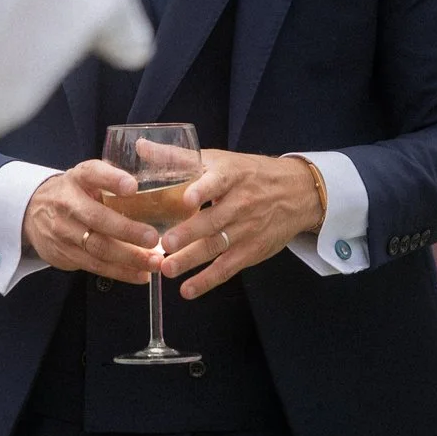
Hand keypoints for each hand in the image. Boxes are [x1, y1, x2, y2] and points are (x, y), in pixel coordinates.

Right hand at [21, 160, 162, 283]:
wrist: (32, 212)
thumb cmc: (73, 193)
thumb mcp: (87, 177)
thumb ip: (112, 180)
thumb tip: (156, 189)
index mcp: (77, 178)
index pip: (92, 173)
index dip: (112, 179)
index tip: (133, 187)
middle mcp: (67, 204)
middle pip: (97, 218)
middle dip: (127, 230)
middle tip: (154, 238)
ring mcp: (63, 232)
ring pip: (98, 248)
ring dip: (129, 258)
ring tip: (154, 262)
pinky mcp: (64, 255)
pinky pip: (95, 266)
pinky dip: (121, 272)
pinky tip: (141, 275)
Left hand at [157, 151, 325, 299]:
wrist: (297, 192)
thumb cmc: (248, 173)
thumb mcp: (219, 160)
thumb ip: (178, 157)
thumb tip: (139, 146)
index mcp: (230, 175)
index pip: (218, 182)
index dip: (203, 189)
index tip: (187, 198)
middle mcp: (240, 203)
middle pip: (213, 220)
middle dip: (189, 233)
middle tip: (165, 243)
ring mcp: (246, 229)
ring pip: (217, 245)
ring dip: (192, 260)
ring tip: (167, 269)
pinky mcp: (251, 250)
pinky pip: (227, 267)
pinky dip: (208, 280)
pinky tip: (187, 290)